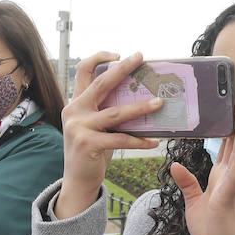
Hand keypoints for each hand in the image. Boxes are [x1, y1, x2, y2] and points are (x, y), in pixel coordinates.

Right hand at [53, 52, 161, 219]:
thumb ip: (106, 110)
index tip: (119, 54)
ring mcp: (79, 127)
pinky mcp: (88, 144)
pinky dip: (139, 140)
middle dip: (122, 68)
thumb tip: (140, 95)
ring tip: (160, 102)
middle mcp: (74, 111)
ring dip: (140, 107)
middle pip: (100, 84)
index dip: (99, 58)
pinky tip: (153, 141)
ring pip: (116, 113)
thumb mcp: (94, 126)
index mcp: (75, 103)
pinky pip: (120, 139)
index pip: (83, 71)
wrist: (76, 180)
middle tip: (141, 57)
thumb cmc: (92, 150)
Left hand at [170, 98, 234, 234]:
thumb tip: (175, 164)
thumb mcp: (193, 202)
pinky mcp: (229, 196)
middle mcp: (229, 177)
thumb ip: (187, 182)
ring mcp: (231, 185)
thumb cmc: (210, 229)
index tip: (230, 107)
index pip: (226, 146)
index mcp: (221, 176)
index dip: (229, 127)